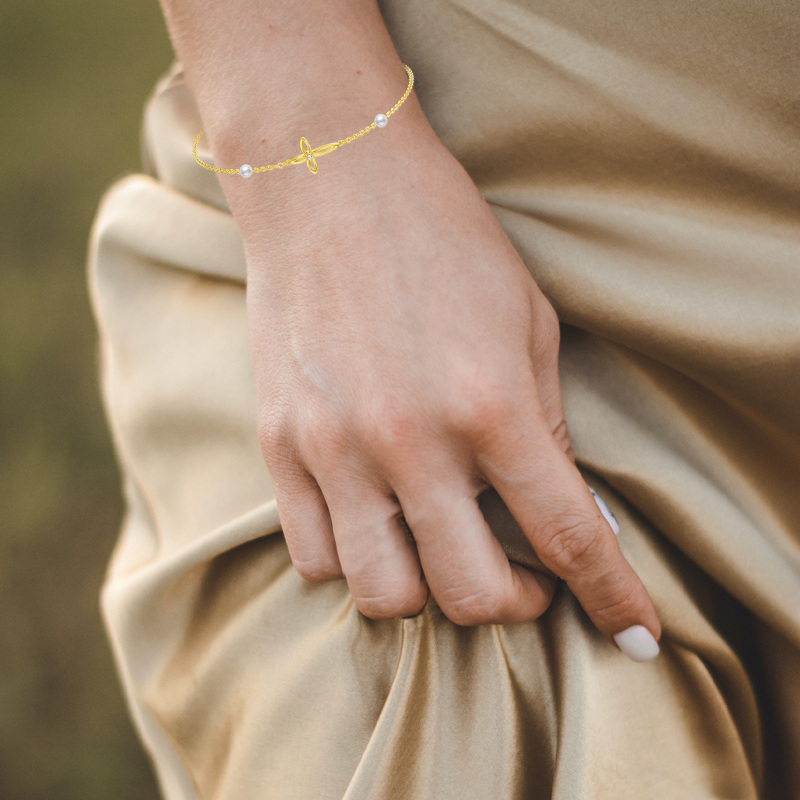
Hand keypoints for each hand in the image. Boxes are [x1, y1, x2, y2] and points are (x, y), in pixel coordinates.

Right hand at [229, 114, 660, 650]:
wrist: (330, 183)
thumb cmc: (443, 239)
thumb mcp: (526, 321)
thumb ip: (545, 424)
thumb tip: (568, 506)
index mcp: (491, 405)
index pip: (569, 536)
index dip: (613, 598)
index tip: (634, 635)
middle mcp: (411, 443)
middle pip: (470, 593)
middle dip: (515, 604)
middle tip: (523, 578)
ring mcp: (335, 449)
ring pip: (383, 594)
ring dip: (427, 592)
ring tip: (439, 551)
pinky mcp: (280, 445)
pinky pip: (313, 554)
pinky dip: (354, 560)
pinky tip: (376, 522)